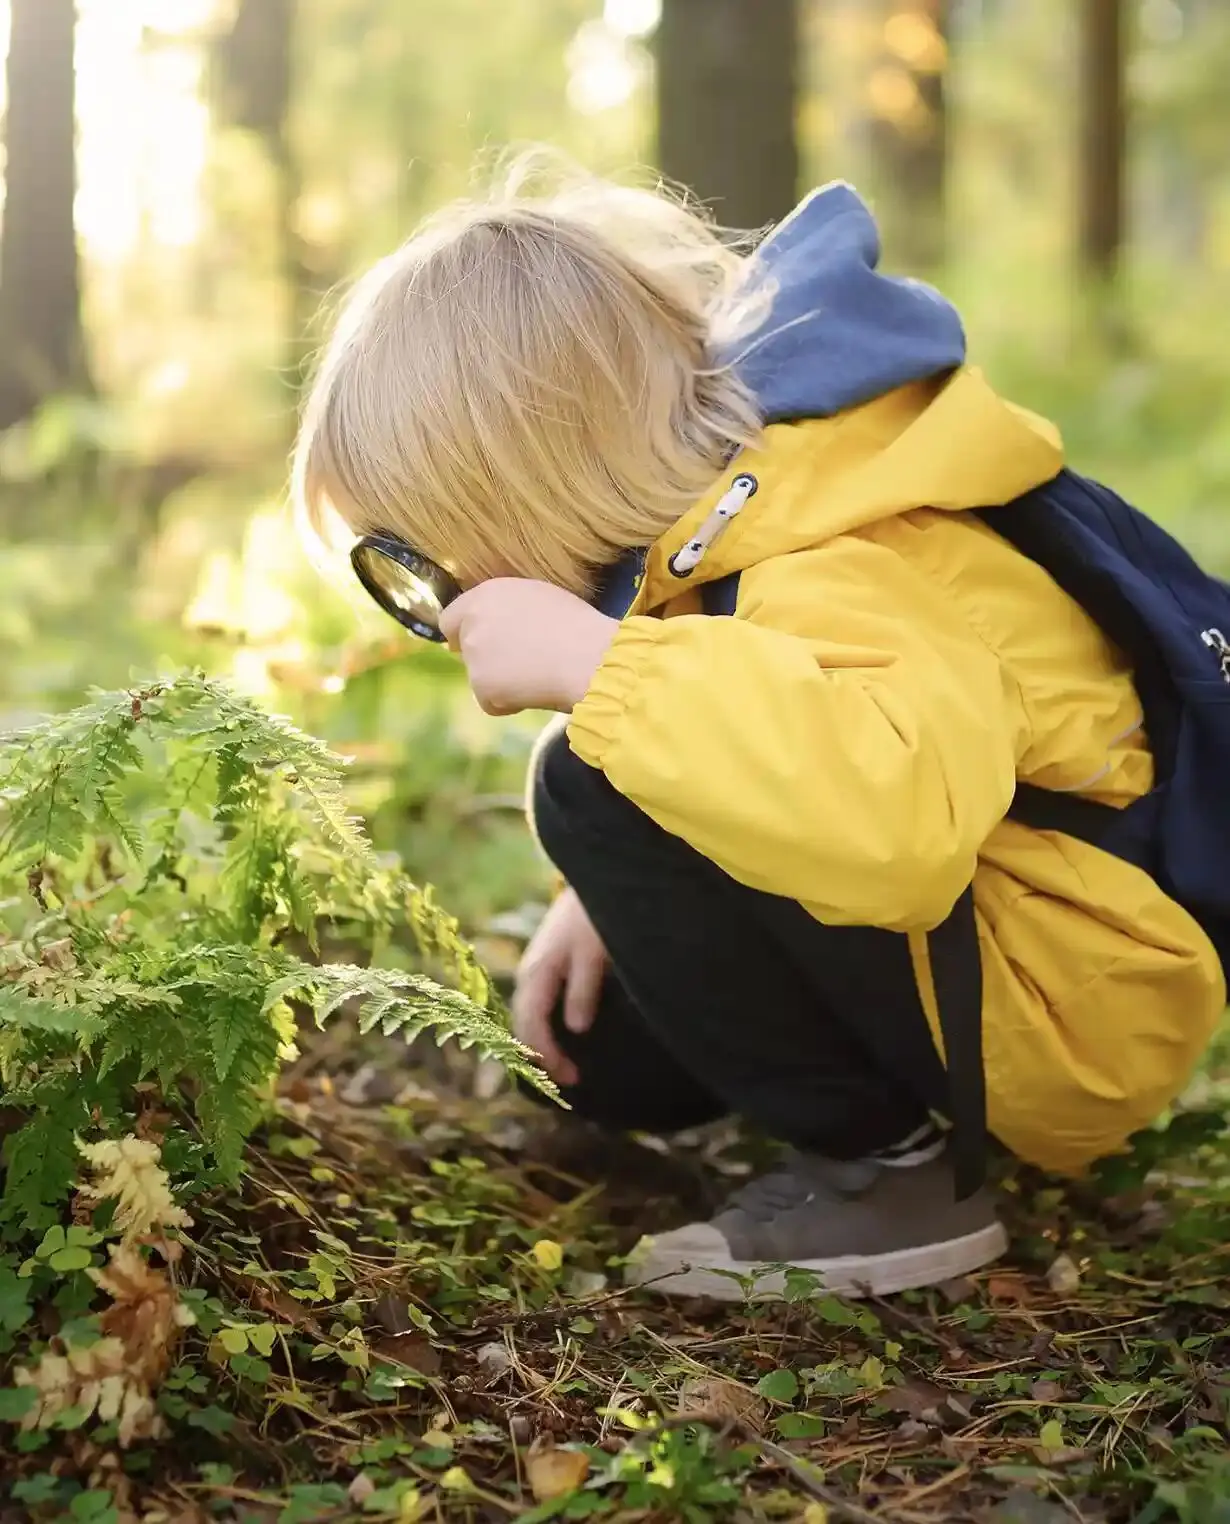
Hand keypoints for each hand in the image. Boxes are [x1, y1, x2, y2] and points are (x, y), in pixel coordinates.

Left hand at [438, 580, 617, 715]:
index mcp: (487, 594)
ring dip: (499, 682)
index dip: (463, 632)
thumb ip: (507, 608)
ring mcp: (474, 656)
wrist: (587, 656)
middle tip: (517, 665)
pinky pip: (490, 702)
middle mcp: (473, 623)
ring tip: (535, 678)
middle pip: (465, 648)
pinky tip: (534, 692)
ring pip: (479, 677)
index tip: (480, 644)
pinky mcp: (482, 687)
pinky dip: (507, 703)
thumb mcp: (537, 597)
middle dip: (485, 658)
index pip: (451, 618)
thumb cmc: (576, 623)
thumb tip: (496, 626)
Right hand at [513, 889, 608, 1085]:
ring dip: (541, 1042)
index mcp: (537, 973)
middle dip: (541, 1056)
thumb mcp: (594, 953)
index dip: (547, 1056)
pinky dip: (545, 1025)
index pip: (531, 1025)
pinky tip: (562, 1036)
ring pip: (528, 1014)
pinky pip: (538, 1003)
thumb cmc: (595, 914)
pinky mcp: (547, 964)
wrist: (596, 877)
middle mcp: (529, 973)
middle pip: (523, 1024)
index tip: (571, 1077)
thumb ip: (584, 990)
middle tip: (571, 1079)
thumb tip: (575, 1030)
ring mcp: (535, 968)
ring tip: (565, 1065)